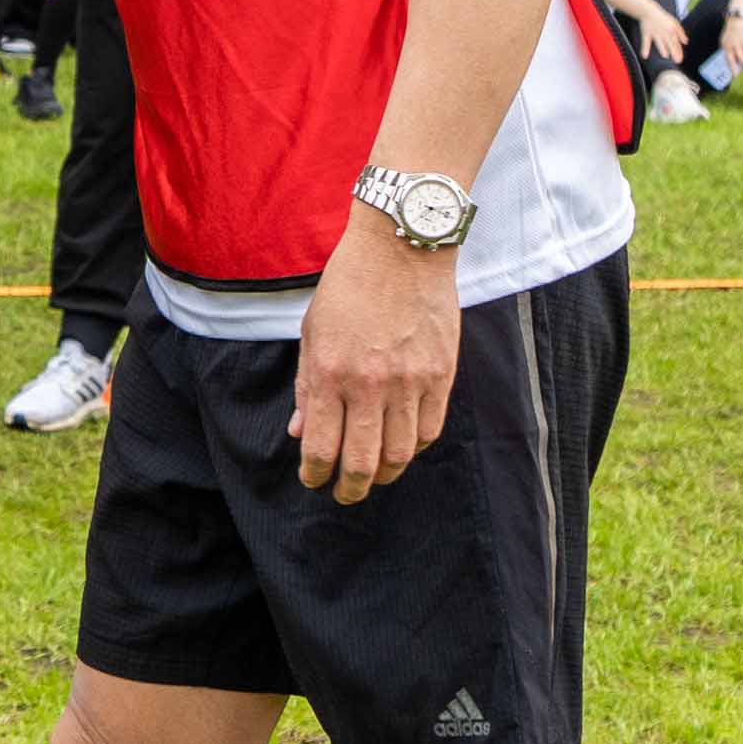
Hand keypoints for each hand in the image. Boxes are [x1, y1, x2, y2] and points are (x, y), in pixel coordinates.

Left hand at [290, 215, 461, 504]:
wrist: (401, 248)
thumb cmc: (349, 286)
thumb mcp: (313, 332)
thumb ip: (308, 386)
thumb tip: (301, 433)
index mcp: (330, 371)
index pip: (321, 446)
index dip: (315, 474)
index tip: (313, 480)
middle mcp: (370, 383)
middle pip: (362, 462)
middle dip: (350, 488)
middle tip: (344, 495)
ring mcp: (410, 381)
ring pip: (401, 454)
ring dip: (384, 474)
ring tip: (373, 476)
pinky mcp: (441, 374)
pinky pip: (430, 430)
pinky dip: (415, 447)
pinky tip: (402, 446)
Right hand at [629, 1, 683, 61]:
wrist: (649, 10)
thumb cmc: (663, 18)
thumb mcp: (674, 23)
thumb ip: (681, 33)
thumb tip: (686, 42)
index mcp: (672, 30)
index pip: (676, 42)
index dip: (679, 51)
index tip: (681, 59)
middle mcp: (664, 32)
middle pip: (670, 43)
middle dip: (674, 52)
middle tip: (677, 61)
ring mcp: (655, 33)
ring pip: (659, 42)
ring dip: (662, 48)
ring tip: (665, 56)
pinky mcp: (646, 33)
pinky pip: (646, 41)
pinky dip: (645, 48)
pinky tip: (645, 56)